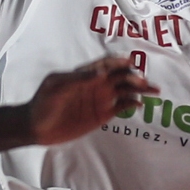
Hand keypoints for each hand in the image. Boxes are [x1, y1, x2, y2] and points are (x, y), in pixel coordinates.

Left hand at [28, 58, 154, 144]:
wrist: (36, 127)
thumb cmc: (43, 102)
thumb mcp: (56, 86)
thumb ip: (78, 79)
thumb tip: (102, 73)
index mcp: (85, 74)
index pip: (106, 64)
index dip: (119, 62)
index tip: (131, 62)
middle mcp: (96, 84)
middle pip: (121, 76)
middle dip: (135, 77)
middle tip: (145, 82)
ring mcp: (100, 99)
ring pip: (125, 90)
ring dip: (139, 89)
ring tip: (153, 91)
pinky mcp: (102, 115)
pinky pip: (121, 107)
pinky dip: (132, 104)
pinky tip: (140, 105)